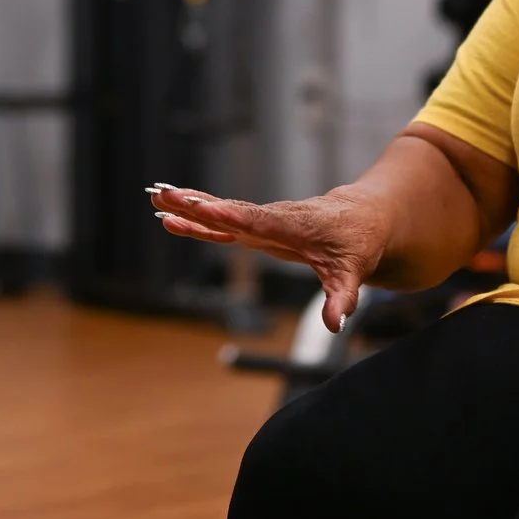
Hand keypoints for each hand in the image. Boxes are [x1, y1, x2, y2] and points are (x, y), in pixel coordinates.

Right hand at [151, 184, 388, 331]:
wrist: (362, 218)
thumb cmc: (358, 242)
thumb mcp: (353, 272)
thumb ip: (341, 298)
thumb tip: (334, 324)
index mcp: (293, 225)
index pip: (258, 220)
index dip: (231, 215)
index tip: (204, 206)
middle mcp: (272, 218)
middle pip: (230, 210)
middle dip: (198, 204)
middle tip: (165, 194)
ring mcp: (261, 222)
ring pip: (221, 212)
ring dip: (189, 206)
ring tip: (156, 198)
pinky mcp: (256, 228)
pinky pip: (222, 224)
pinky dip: (198, 220)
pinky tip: (171, 220)